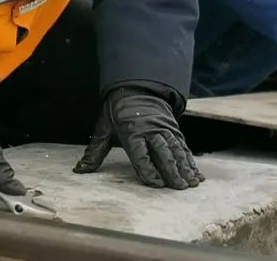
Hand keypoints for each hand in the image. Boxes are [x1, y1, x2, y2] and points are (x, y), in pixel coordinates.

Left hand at [73, 88, 203, 189]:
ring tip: (192, 183)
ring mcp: (164, 129)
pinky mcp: (173, 129)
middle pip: (163, 152)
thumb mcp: (104, 127)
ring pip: (176, 150)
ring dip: (185, 167)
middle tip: (179, 188)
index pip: (140, 153)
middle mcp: (150, 130)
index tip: (156, 184)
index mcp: (131, 131)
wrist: (135, 87)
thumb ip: (94, 151)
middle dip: (172, 171)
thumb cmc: (117, 111)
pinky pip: (183, 146)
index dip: (148, 169)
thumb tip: (79, 170)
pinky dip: (191, 160)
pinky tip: (197, 173)